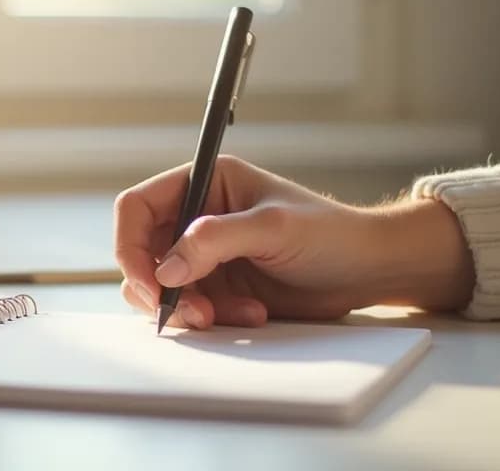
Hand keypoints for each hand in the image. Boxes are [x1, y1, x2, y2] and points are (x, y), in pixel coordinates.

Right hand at [114, 155, 473, 329]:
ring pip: (160, 286)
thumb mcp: (273, 228)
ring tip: (225, 317)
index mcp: (204, 182)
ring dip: (186, 307)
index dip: (130, 246)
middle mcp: (196, 216)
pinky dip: (211, 318)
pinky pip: (189, 307)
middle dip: (159, 288)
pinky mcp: (218, 286)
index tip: (149, 284)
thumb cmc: (331, 234)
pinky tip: (252, 314)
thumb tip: (164, 269)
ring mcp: (205, 254)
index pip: (137, 207)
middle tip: (190, 313)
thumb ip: (214, 241)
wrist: (369, 270)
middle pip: (141, 252)